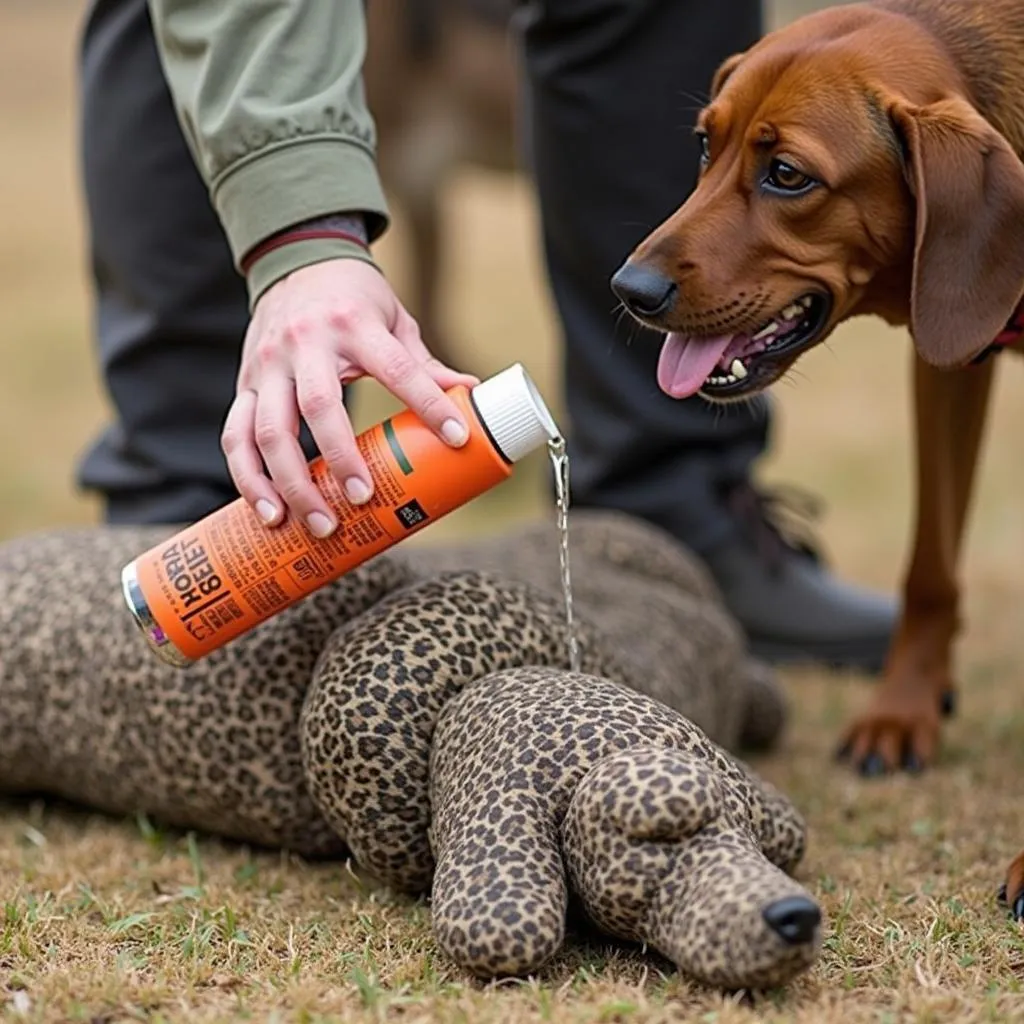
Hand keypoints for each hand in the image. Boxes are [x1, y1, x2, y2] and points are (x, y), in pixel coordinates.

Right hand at [221, 259, 477, 536]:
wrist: (295, 260)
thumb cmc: (354, 300)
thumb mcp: (395, 321)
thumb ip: (425, 364)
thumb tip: (473, 395)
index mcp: (355, 326)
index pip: (397, 369)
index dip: (429, 404)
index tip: (457, 439)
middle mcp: (306, 345)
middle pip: (318, 408)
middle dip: (340, 459)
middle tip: (363, 499)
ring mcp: (268, 366)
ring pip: (268, 431)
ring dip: (289, 483)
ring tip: (317, 523)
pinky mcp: (244, 384)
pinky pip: (236, 436)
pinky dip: (249, 478)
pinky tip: (269, 513)